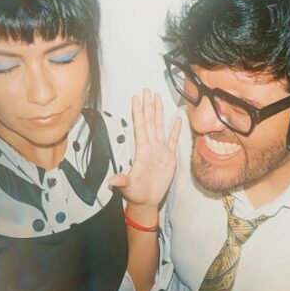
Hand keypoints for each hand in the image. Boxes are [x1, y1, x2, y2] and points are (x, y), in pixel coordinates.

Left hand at [108, 88, 181, 209]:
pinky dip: (175, 130)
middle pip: (150, 121)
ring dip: (160, 112)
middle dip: (148, 106)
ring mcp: (160, 150)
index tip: (136, 98)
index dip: (138, 112)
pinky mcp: (170, 157)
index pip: (140, 126)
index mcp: (141, 150)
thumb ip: (121, 181)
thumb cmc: (135, 193)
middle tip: (148, 90)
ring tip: (159, 98)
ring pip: (160, 126)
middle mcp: (150, 146)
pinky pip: (173, 140)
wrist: (146, 201)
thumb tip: (112, 182)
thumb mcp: (127, 187)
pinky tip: (178, 119)